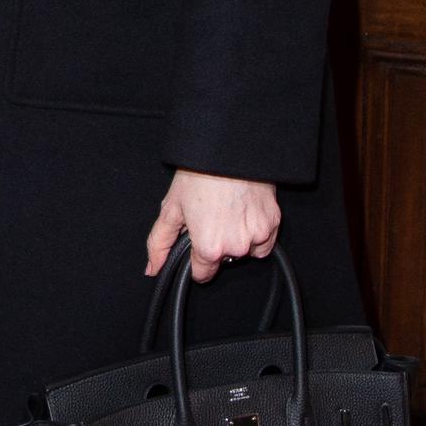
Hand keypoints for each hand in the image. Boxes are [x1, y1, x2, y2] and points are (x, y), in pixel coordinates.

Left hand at [146, 170, 279, 284]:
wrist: (228, 151)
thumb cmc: (198, 175)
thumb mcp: (171, 209)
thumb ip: (159, 243)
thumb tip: (152, 268)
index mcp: (209, 247)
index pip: (203, 274)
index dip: (196, 260)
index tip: (197, 244)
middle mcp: (236, 246)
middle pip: (224, 260)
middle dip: (217, 244)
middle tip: (211, 217)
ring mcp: (258, 235)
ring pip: (246, 250)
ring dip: (238, 238)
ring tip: (228, 211)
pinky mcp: (274, 223)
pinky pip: (264, 240)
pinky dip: (256, 231)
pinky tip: (244, 212)